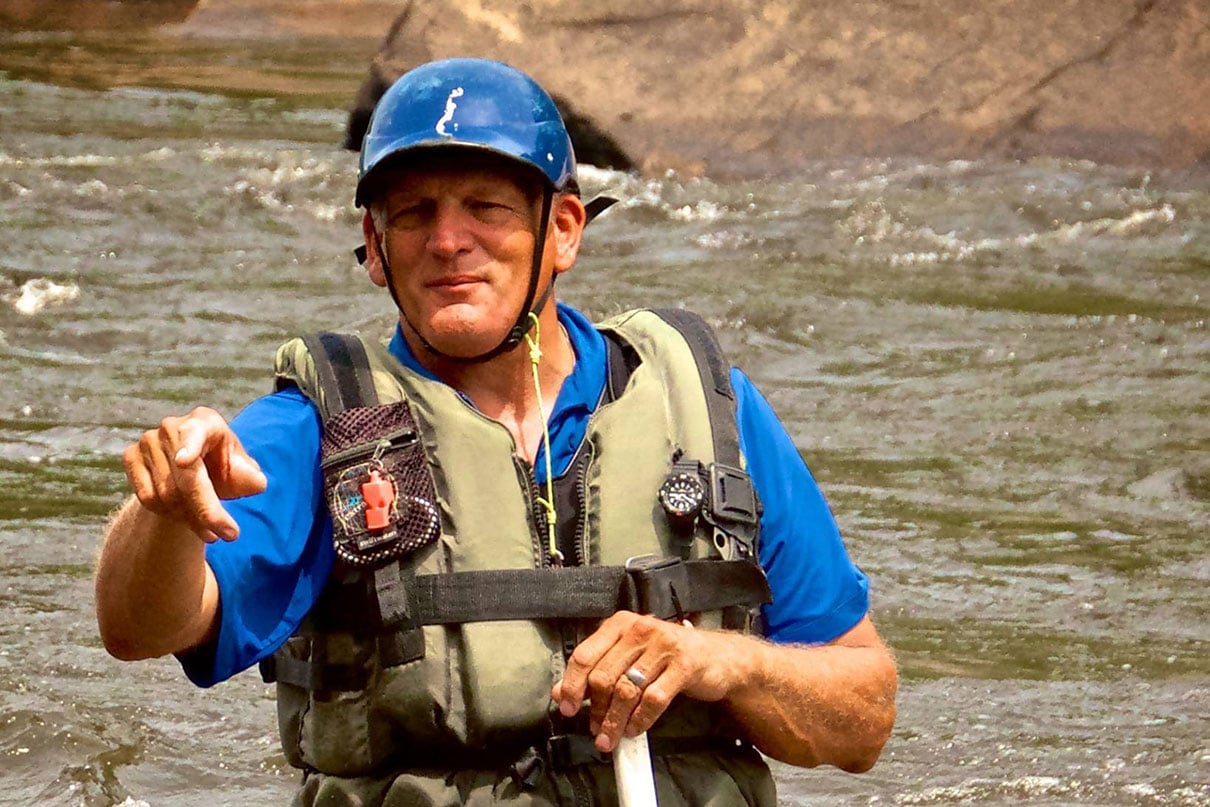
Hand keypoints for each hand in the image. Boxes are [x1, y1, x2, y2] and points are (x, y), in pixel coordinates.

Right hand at [123, 406, 266, 541]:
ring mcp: (148, 440)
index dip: (190, 448)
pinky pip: (147, 497)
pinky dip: (169, 515)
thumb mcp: (243, 472)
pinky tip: (185, 516)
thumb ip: (251, 479)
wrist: (193, 470)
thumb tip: (256, 484)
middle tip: (228, 535)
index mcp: (205, 421)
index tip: (185, 462)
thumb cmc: (224, 468)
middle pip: (184, 479)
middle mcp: (173, 426)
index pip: (196, 434)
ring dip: (190, 518)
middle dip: (206, 511)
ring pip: (165, 494)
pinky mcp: (131, 456)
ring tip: (208, 528)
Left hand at [551, 611, 748, 752]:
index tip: (568, 708)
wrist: (717, 656)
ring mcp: (663, 646)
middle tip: (595, 729)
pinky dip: (640, 720)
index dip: (572, 685)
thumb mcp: (629, 657)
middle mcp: (640, 630)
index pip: (584, 654)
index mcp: (620, 624)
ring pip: (627, 690)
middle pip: (604, 675)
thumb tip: (562, 692)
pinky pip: (653, 699)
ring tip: (611, 737)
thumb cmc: (668, 656)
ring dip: (615, 721)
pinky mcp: (684, 665)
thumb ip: (596, 671)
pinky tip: (635, 729)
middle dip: (596, 709)